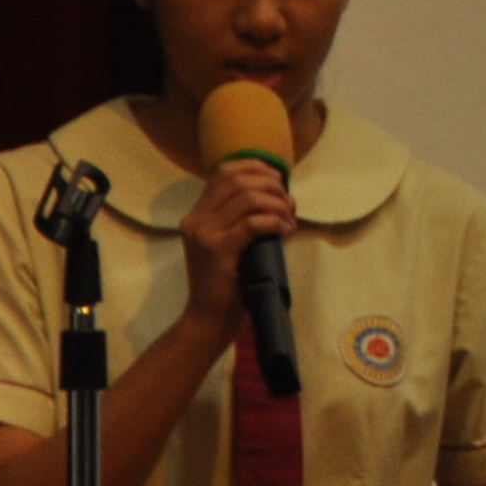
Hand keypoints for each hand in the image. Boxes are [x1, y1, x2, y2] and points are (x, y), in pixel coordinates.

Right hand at [173, 155, 296, 332]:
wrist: (208, 320)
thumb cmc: (225, 283)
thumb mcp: (227, 242)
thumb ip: (240, 217)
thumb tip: (277, 193)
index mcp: (196, 215)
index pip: (223, 173)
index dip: (254, 166)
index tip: (278, 176)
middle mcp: (195, 220)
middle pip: (238, 180)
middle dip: (271, 185)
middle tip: (290, 204)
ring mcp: (204, 234)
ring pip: (248, 198)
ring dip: (277, 204)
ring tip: (289, 218)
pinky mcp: (217, 250)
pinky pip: (253, 223)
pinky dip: (274, 221)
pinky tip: (285, 230)